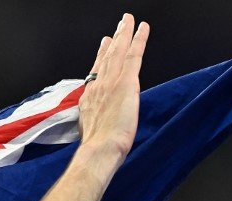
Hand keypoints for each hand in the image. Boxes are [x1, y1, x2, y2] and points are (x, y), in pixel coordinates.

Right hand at [78, 13, 149, 162]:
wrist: (99, 148)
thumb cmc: (96, 148)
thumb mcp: (90, 131)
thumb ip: (96, 120)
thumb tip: (101, 123)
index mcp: (89, 99)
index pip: (96, 72)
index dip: (101, 56)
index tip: (104, 45)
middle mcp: (98, 86)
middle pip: (107, 57)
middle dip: (113, 40)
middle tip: (119, 25)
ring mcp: (111, 82)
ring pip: (119, 51)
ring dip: (124, 33)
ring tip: (128, 20)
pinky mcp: (126, 82)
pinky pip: (134, 55)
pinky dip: (138, 40)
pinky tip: (143, 28)